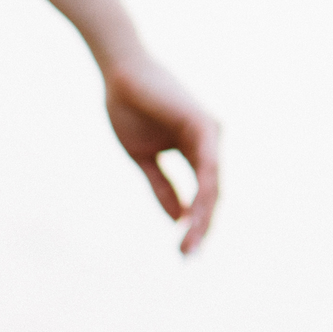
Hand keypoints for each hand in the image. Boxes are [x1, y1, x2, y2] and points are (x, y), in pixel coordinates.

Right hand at [102, 53, 220, 253]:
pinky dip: (204, 191)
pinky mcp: (205, 125)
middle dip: (202, 227)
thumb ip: (163, 187)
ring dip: (204, 216)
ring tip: (191, 243)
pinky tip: (196, 215)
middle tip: (188, 257)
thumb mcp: (144, 158)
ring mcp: (210, 134)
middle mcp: (209, 143)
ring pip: (214, 185)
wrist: (118, 74)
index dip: (196, 223)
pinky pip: (208, 167)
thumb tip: (178, 220)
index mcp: (197, 151)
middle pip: (213, 195)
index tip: (184, 251)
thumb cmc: (129, 109)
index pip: (204, 194)